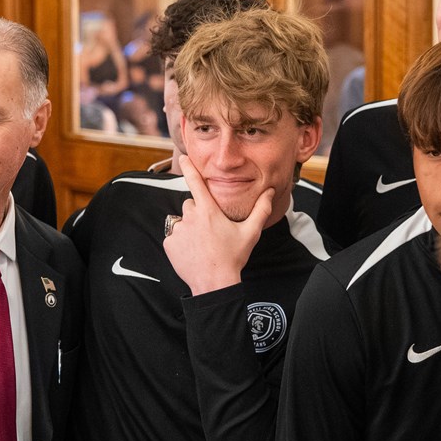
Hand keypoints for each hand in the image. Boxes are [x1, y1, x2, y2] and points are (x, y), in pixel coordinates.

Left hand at [163, 153, 270, 294]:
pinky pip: (174, 237)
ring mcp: (178, 230)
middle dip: (199, 213)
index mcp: (209, 211)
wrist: (214, 284)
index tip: (184, 157)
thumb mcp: (250, 233)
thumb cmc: (233, 258)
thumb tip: (270, 192)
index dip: (190, 168)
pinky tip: (193, 252)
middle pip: (191, 205)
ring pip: (182, 221)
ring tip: (202, 244)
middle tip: (211, 231)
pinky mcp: (170, 244)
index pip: (196, 183)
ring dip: (190, 228)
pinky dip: (181, 242)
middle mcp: (191, 217)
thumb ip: (261, 210)